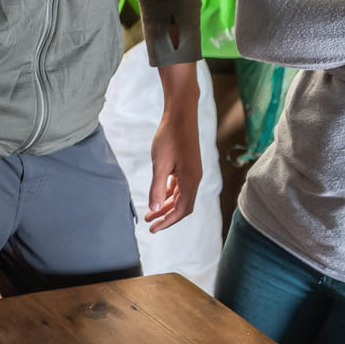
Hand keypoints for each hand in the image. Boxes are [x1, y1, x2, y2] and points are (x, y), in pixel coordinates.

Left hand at [147, 63, 202, 232]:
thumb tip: (155, 210)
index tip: (152, 229)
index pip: (182, 210)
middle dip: (166, 217)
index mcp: (191, 180)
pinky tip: (158, 196)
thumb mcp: (160, 165)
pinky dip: (169, 194)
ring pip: (180, 196)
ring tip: (150, 214)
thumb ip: (157, 188)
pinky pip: (179, 186)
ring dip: (166, 206)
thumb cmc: (169, 137)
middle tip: (150, 224)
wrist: (180, 115)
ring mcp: (192, 172)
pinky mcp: (187, 166)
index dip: (167, 221)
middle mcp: (195, 178)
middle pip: (183, 206)